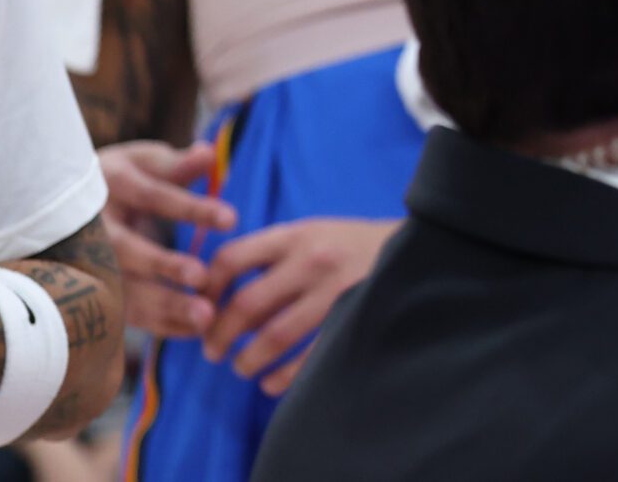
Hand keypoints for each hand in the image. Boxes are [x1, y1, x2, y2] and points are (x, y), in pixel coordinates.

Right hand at [97, 140, 234, 338]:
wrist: (58, 205)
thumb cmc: (120, 178)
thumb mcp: (144, 161)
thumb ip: (178, 164)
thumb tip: (208, 153)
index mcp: (109, 184)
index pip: (153, 195)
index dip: (191, 208)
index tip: (233, 219)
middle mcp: (90, 225)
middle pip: (125, 251)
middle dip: (163, 266)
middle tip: (205, 279)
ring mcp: (83, 262)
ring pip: (120, 288)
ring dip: (162, 306)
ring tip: (207, 319)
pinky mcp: (89, 291)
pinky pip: (122, 312)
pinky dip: (157, 323)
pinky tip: (194, 330)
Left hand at [201, 217, 397, 393]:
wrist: (417, 249)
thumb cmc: (348, 246)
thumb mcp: (311, 233)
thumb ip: (269, 255)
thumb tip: (215, 296)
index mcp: (296, 235)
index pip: (232, 258)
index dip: (207, 287)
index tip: (201, 308)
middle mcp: (313, 261)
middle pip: (247, 304)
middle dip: (219, 334)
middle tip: (212, 351)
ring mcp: (334, 293)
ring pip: (274, 336)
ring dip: (247, 359)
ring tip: (241, 367)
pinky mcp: (353, 319)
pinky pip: (308, 358)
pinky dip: (282, 377)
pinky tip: (270, 384)